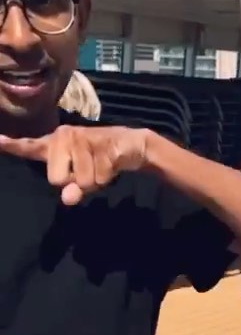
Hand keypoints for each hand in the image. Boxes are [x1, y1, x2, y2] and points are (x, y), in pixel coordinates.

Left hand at [0, 123, 148, 205]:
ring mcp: (83, 137)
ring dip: (95, 181)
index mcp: (55, 143)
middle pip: (55, 179)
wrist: (133, 146)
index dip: (12, 145)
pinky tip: (112, 163)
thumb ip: (71, 189)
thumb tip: (68, 198)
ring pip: (81, 180)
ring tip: (102, 165)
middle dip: (74, 182)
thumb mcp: (82, 179)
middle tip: (89, 170)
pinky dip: (108, 177)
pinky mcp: (102, 143)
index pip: (30, 147)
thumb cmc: (100, 162)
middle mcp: (64, 135)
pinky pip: (99, 177)